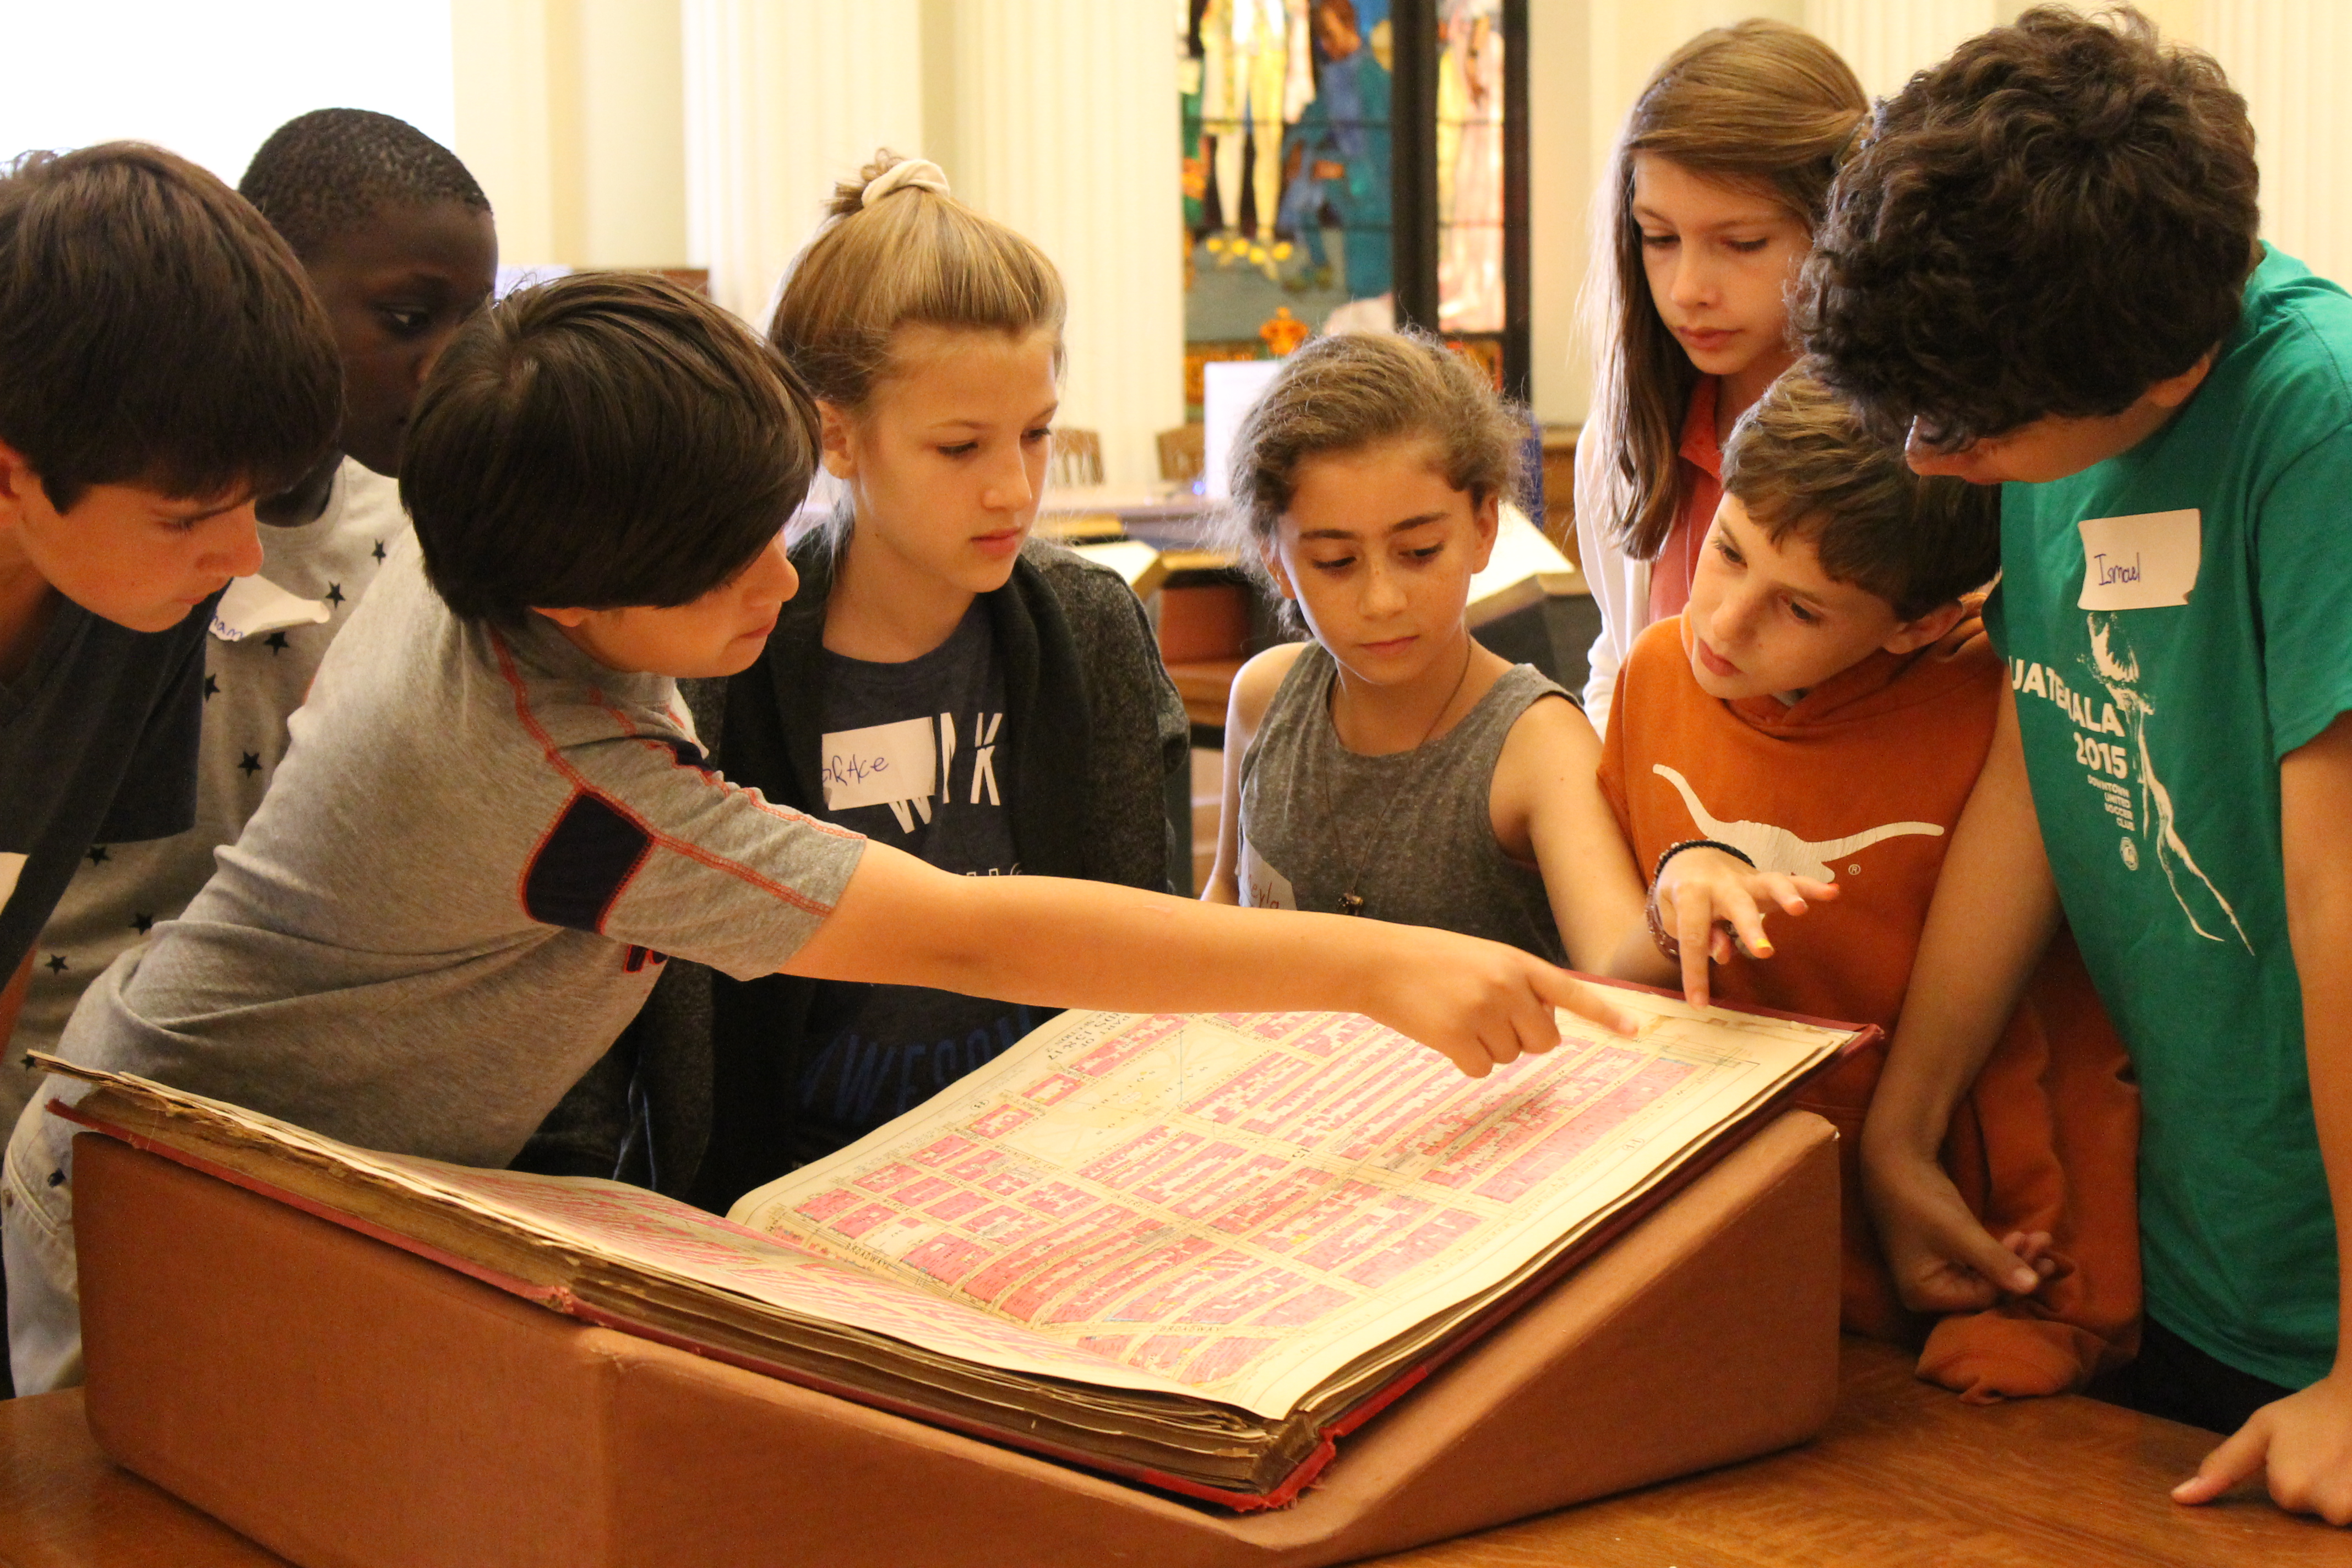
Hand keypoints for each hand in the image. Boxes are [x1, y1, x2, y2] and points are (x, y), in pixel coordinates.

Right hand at [1365, 929, 1642, 1079]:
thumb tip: (1543, 1030)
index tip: (1636, 1031)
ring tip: (1457, 1018)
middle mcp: (1505, 986)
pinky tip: (1443, 1036)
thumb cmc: (1428, 959)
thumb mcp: (1481, 957)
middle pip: (1545, 1040)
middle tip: (1492, 1022)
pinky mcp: (1455, 1037)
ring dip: (1488, 1047)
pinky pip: (1480, 1069)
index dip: (1605, 1014)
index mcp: (1516, 962)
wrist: (1376, 962)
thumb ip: (1516, 983)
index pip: (1571, 992)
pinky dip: (1464, 1061)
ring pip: (1511, 1057)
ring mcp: (1481, 1012)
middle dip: (1525, 1039)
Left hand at [1652, 848, 1837, 1007]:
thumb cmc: (1681, 895)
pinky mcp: (1765, 880)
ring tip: (1800, 910)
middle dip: (1751, 929)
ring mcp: (1747, 880)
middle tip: (1764, 952)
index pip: (1693, 937)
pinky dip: (1812, 886)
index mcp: (1691, 894)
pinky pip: (1792, 881)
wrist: (1692, 857)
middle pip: (1737, 906)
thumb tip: (1721, 953)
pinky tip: (1832, 892)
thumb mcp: (1673, 914)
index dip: (1696, 972)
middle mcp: (1722, 885)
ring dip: (1787, 896)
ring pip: (1770, 885)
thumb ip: (1694, 934)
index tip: (1699, 1004)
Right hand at [1861, 1136, 2046, 1311]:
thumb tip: (2033, 1287)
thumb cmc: (1921, 1200)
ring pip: (1988, 1278)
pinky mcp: (1946, 1258)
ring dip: (2015, 1259)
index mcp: (1925, 1294)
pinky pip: (1982, 1265)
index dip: (2012, 1276)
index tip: (2036, 1245)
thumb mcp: (1960, 1232)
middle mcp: (1931, 1292)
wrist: (1896, 1162)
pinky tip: (2022, 1239)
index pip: (1982, 1298)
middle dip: (2019, 1267)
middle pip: (1987, 1291)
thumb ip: (1995, 1262)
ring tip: (2042, 1239)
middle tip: (2045, 1242)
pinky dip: (2002, 1253)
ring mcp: (1938, 1275)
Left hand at [2174, 1372, 2351, 1521]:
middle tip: (2329, 1454)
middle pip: (2310, 1509)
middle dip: (2317, 1485)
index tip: (2306, 1449)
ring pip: (2336, 1511)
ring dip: (2341, 1490)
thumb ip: (2222, 1467)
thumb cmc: (2313, 1410)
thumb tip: (2179, 1498)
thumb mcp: (2261, 1430)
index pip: (2283, 1498)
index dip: (2292, 1471)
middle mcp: (2325, 1508)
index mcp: (2289, 1489)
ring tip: (2345, 1461)